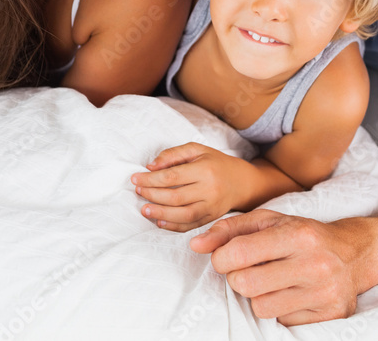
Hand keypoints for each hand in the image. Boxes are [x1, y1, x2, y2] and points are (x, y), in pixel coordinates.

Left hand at [131, 142, 251, 231]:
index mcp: (205, 169)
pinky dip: (173, 226)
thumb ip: (173, 154)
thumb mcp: (197, 150)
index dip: (150, 179)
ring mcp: (212, 207)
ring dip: (160, 213)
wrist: (241, 182)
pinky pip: (190, 226)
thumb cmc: (215, 163)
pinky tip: (159, 222)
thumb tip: (150, 166)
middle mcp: (210, 190)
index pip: (172, 176)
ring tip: (144, 209)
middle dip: (152, 195)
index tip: (135, 178)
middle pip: (175, 197)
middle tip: (137, 192)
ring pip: (182, 215)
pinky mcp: (211, 218)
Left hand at [189, 209, 367, 325]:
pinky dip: (281, 308)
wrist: (356, 253)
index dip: (221, 259)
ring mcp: (324, 292)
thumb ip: (229, 230)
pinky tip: (293, 293)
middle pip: (246, 285)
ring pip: (261, 308)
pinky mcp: (331, 315)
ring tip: (273, 281)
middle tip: (249, 271)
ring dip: (259, 296)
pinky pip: (283, 321)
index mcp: (297, 234)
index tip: (225, 258)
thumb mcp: (269, 221)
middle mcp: (314, 264)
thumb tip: (195, 245)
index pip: (239, 253)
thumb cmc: (304, 234)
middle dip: (238, 279)